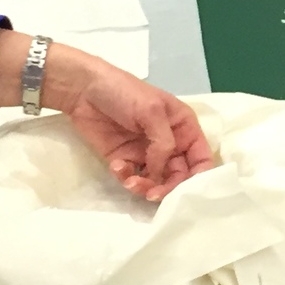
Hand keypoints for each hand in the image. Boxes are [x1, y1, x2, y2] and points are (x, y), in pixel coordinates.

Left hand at [43, 47, 216, 200]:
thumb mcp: (152, 112)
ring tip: (131, 183)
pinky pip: (132, 178)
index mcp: (183, 127)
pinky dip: (126, 178)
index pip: (201, 158)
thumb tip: (160, 172)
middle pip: (179, 176)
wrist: (83, 90)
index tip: (186, 191)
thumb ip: (164, 144)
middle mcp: (169, 142)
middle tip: (152, 194)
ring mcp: (146, 152)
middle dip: (168, 187)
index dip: (199, 177)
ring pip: (156, 181)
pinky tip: (117, 167)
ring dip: (146, 187)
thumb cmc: (124, 92)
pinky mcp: (124, 159)